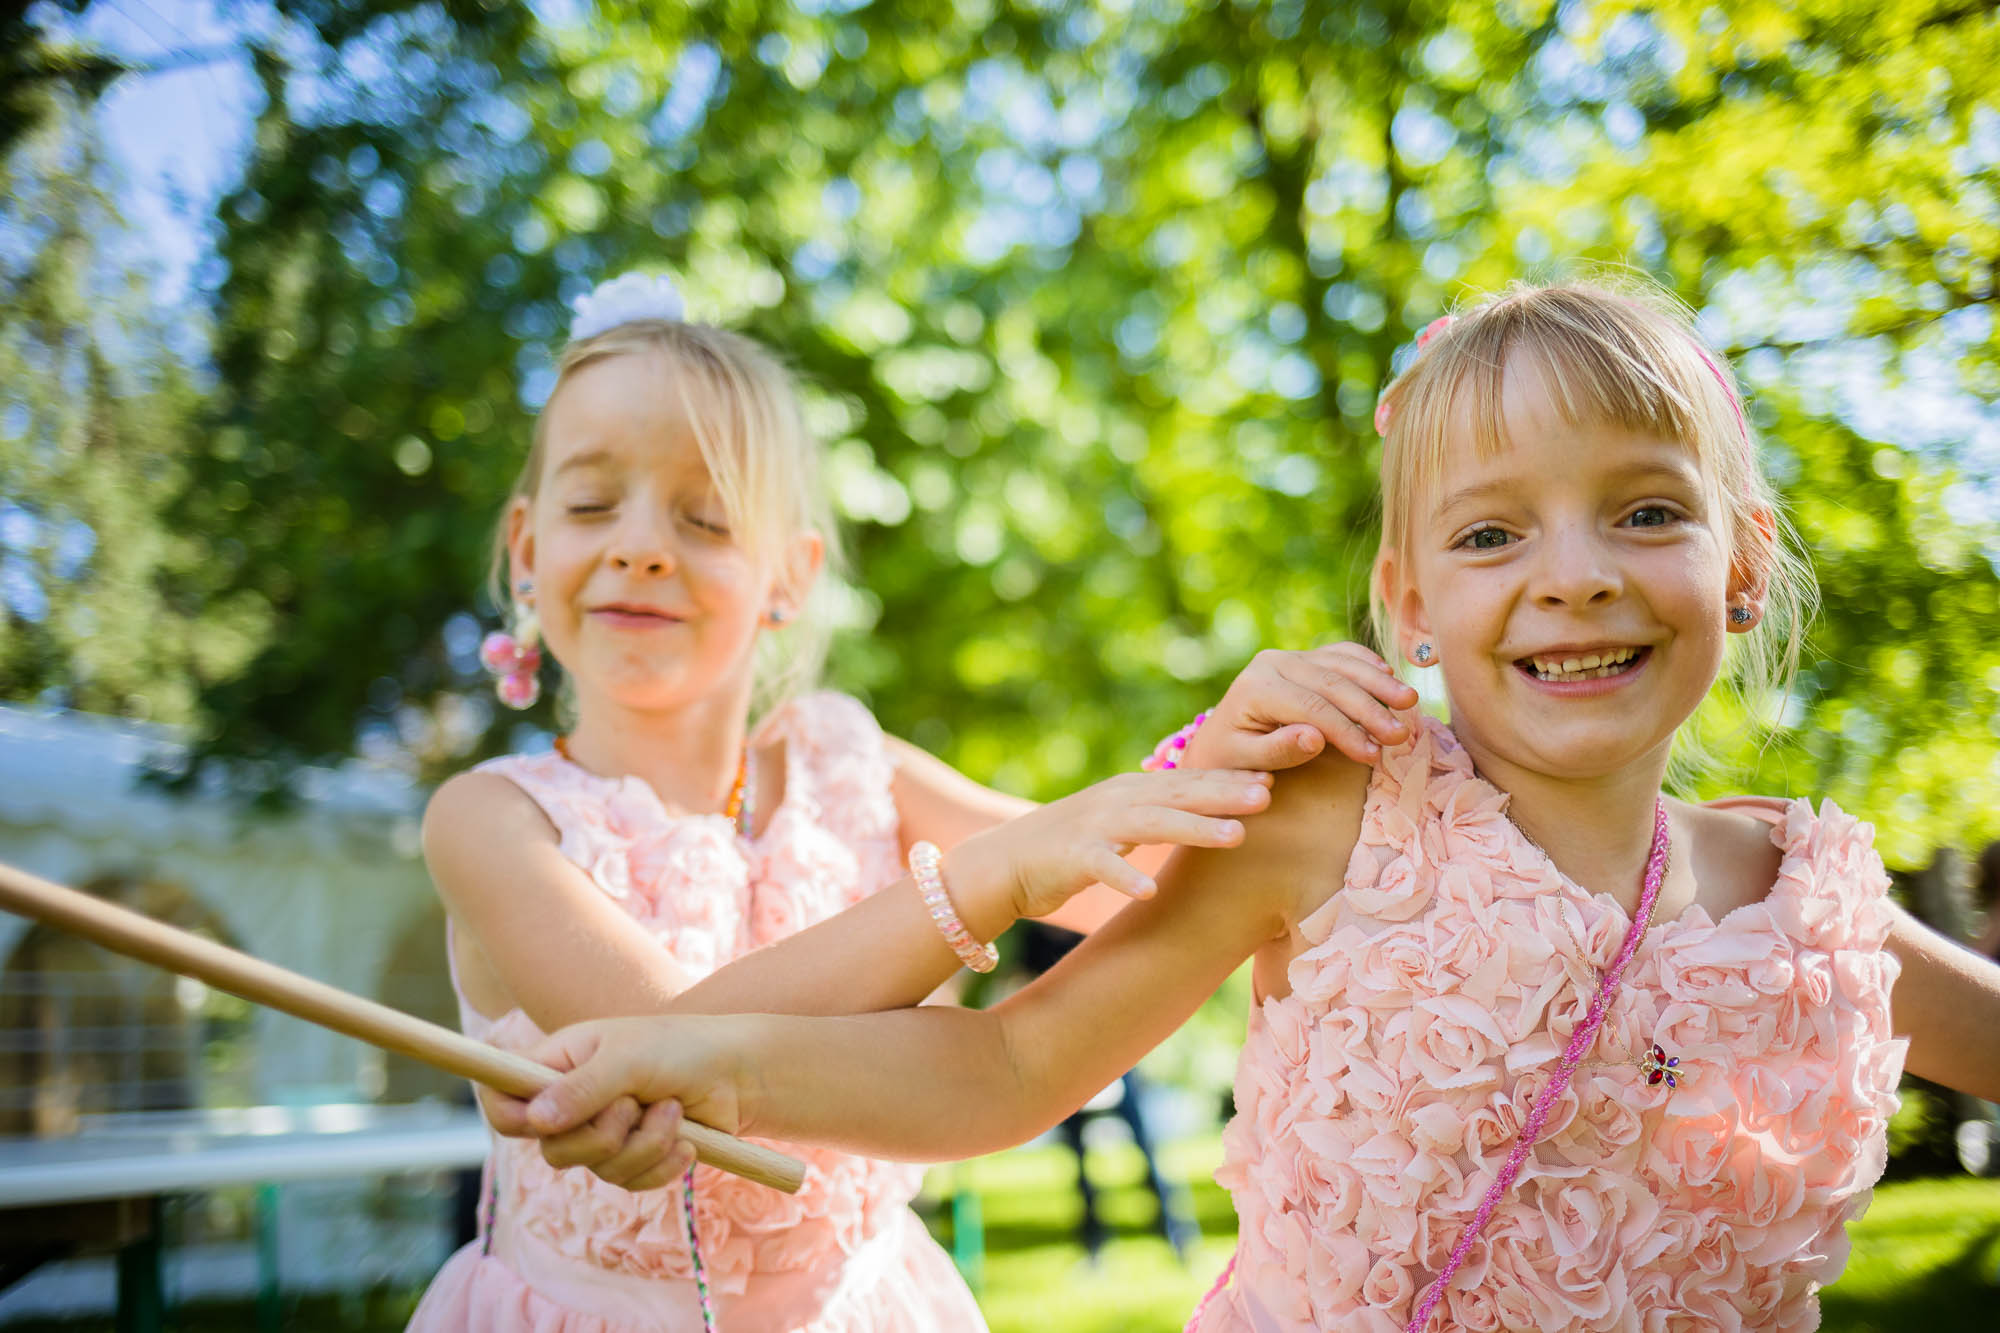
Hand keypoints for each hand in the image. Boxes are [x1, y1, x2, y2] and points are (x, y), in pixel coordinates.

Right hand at [493, 1017, 742, 1190]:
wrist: (739, 1073)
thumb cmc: (682, 1047)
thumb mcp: (631, 1057)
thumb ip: (583, 1087)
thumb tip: (535, 1121)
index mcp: (559, 1062)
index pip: (502, 1098)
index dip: (509, 1116)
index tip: (542, 1123)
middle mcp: (572, 1100)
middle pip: (551, 1149)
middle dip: (599, 1135)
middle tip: (633, 1106)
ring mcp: (603, 1131)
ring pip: (596, 1169)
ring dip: (643, 1144)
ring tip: (672, 1111)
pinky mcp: (634, 1157)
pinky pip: (629, 1183)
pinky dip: (660, 1165)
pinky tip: (686, 1141)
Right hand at [946, 767, 1272, 919]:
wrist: (1004, 863)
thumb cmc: (1071, 847)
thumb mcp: (1122, 822)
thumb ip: (1163, 812)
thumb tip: (1217, 813)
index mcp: (1135, 791)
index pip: (1193, 779)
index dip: (1236, 775)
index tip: (1281, 774)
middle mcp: (1118, 800)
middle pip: (1181, 793)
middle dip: (1228, 792)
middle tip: (1273, 794)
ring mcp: (1094, 826)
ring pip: (1152, 823)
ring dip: (1195, 828)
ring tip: (1236, 835)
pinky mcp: (1071, 856)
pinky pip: (1102, 866)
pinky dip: (1124, 877)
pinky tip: (1150, 892)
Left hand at [1185, 643, 1417, 770]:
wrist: (1217, 740)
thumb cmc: (1232, 760)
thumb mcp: (1245, 764)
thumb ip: (1278, 750)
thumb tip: (1315, 738)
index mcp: (1255, 688)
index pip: (1311, 708)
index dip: (1346, 731)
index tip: (1374, 756)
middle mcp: (1272, 663)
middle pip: (1331, 683)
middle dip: (1370, 708)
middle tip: (1402, 735)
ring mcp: (1288, 656)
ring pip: (1341, 663)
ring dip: (1378, 682)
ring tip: (1409, 702)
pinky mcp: (1302, 657)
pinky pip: (1339, 653)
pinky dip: (1366, 662)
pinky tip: (1390, 674)